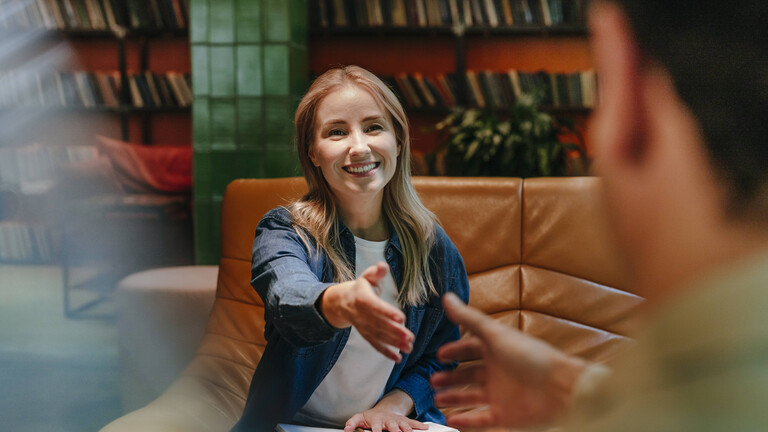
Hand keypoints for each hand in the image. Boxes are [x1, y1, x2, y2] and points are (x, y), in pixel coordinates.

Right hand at [321, 262, 413, 361]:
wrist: (343, 302)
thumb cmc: (361, 287)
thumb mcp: (367, 277)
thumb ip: (376, 272)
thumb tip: (382, 266)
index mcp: (362, 298)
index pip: (375, 306)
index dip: (387, 312)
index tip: (402, 318)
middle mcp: (361, 314)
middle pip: (378, 324)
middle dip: (395, 332)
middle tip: (410, 337)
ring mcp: (363, 326)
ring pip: (378, 336)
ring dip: (393, 343)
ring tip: (409, 347)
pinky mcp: (366, 335)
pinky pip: (375, 345)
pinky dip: (386, 352)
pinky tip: (398, 359)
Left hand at [344, 390, 426, 431]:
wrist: (384, 410)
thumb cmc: (371, 417)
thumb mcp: (359, 418)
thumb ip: (352, 423)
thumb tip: (346, 429)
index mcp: (377, 420)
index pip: (376, 428)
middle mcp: (388, 420)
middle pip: (392, 426)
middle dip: (395, 430)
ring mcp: (397, 420)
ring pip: (404, 424)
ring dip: (408, 428)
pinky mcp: (404, 421)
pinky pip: (413, 422)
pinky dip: (419, 425)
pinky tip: (425, 427)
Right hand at [430, 293, 587, 428]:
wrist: (560, 389)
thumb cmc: (531, 357)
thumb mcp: (495, 334)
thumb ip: (469, 318)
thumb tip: (446, 297)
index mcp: (497, 350)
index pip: (471, 348)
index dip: (456, 351)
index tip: (439, 354)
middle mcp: (498, 371)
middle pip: (469, 374)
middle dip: (451, 377)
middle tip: (433, 379)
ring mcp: (501, 394)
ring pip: (471, 397)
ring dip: (454, 398)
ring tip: (436, 398)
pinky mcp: (505, 416)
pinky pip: (481, 420)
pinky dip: (466, 421)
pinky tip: (449, 419)